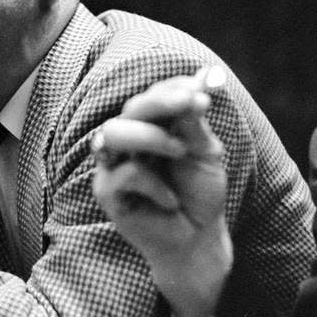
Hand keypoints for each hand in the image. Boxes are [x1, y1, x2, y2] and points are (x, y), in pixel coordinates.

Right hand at [91, 69, 230, 316]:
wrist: (196, 239)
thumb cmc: (198, 193)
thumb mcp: (205, 152)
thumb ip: (195, 119)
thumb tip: (204, 77)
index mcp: (151, 125)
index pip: (156, 95)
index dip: (178, 87)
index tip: (209, 86)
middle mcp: (128, 139)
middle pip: (132, 107)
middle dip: (164, 102)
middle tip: (196, 104)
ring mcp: (113, 164)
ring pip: (114, 132)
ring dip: (151, 137)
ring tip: (181, 151)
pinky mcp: (106, 192)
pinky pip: (124, 174)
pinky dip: (154, 185)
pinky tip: (171, 200)